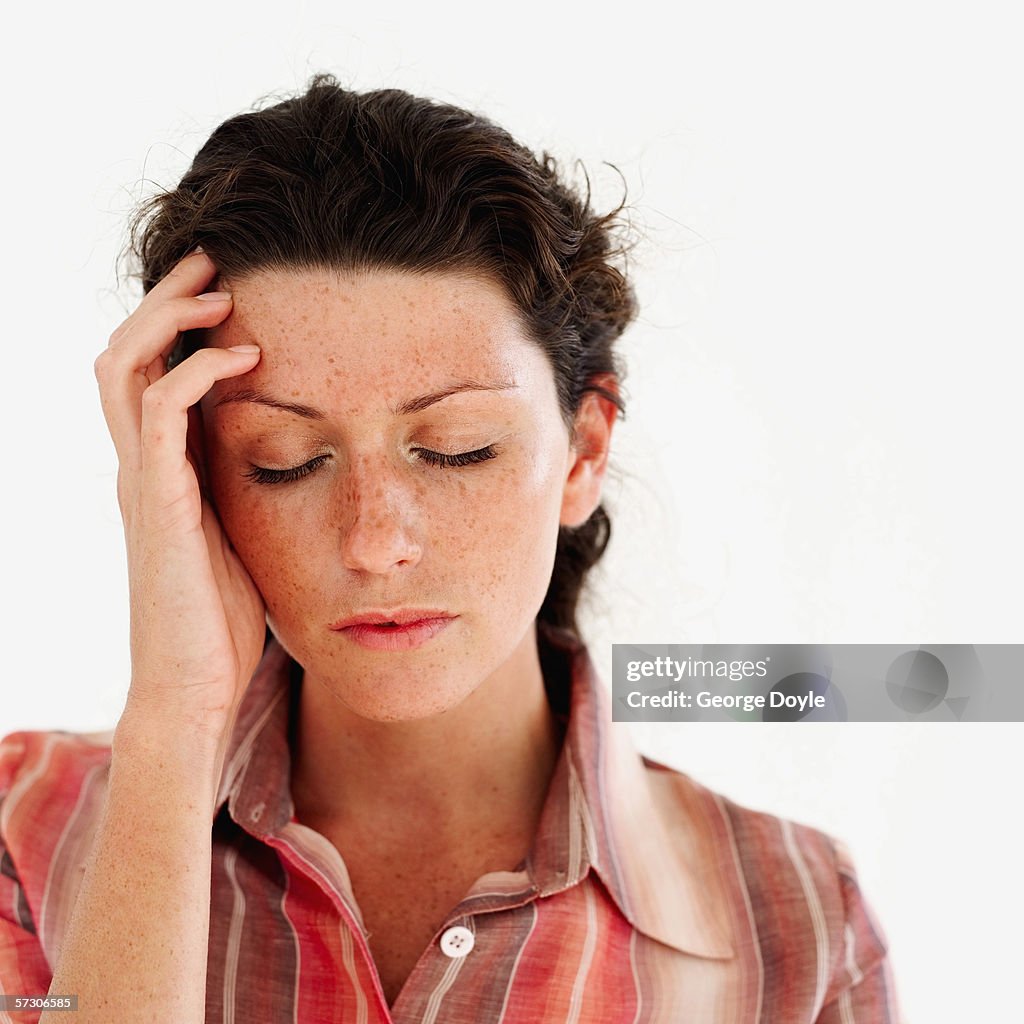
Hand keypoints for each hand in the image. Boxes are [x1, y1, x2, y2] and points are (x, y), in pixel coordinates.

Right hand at [95, 250, 266, 743]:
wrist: (196, 685)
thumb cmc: (225, 618)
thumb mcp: (239, 534)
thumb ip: (243, 489)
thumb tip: (291, 455)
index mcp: (160, 471)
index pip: (148, 374)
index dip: (175, 324)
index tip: (225, 288)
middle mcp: (139, 466)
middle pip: (124, 353)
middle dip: (164, 300)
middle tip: (215, 262)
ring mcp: (141, 482)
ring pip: (124, 368)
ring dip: (170, 319)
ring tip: (224, 291)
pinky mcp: (156, 503)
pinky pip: (160, 414)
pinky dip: (197, 373)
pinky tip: (246, 358)